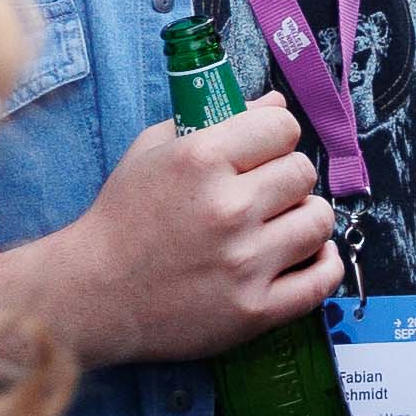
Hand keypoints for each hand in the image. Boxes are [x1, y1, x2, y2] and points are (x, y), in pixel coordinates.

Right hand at [0, 103, 335, 368]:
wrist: (92, 296)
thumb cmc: (122, 219)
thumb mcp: (153, 151)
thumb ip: (215, 119)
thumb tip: (278, 104)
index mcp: (201, 159)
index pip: (283, 127)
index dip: (276, 136)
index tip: (265, 150)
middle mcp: (228, 208)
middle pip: (303, 173)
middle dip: (287, 177)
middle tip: (266, 192)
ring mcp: (244, 263)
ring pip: (319, 221)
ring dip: (304, 218)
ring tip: (279, 225)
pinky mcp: (255, 311)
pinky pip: (322, 280)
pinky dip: (322, 264)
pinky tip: (305, 255)